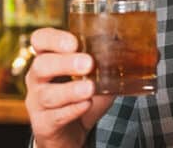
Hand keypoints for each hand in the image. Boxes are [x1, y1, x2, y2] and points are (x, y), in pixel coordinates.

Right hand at [26, 27, 113, 147]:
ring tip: (90, 88)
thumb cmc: (81, 98)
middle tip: (88, 63)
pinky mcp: (43, 124)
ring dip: (70, 90)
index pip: (40, 40)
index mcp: (48, 59)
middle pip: (41, 65)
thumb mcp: (95, 78)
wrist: (69, 134)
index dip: (54, 39)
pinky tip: (86, 105)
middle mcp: (37, 78)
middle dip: (65, 63)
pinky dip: (72, 110)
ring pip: (48, 94)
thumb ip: (108, 66)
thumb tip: (135, 55)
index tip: (74, 42)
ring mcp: (37, 102)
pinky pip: (55, 116)